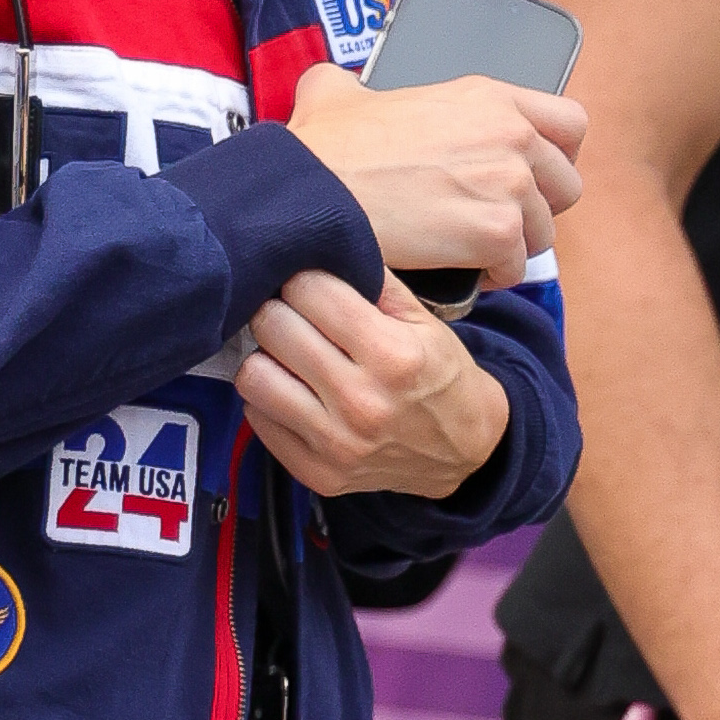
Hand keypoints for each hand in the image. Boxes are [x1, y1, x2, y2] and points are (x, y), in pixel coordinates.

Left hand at [235, 270, 509, 498]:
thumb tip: (320, 246)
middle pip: (274, 327)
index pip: (309, 291)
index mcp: (393, 355)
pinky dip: (269, 397)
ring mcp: (337, 444)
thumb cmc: (440, 374)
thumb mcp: (424, 320)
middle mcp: (361, 402)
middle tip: (292, 313)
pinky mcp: (318, 473)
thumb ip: (374, 281)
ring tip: (287, 352)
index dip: (306, 280)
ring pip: (254, 374)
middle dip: (280, 310)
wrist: (465, 451)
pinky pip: (258, 417)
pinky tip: (293, 388)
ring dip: (266, 355)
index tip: (311, 286)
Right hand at [286, 59, 582, 287]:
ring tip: (471, 252)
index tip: (533, 176)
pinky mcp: (497, 232)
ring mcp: (509, 184)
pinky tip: (462, 272)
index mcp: (487, 98)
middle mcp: (511, 134)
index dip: (556, 155)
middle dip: (537, 210)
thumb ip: (352, 85)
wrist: (311, 194)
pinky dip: (491, 277)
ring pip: (544, 233)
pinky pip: (515, 267)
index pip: (570, 123)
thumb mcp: (337, 92)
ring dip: (511, 248)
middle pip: (567, 185)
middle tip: (495, 221)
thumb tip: (332, 87)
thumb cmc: (321, 148)